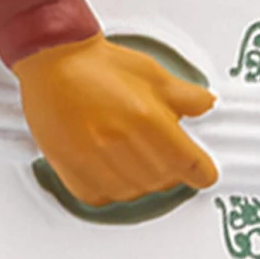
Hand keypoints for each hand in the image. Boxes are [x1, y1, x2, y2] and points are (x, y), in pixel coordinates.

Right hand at [13, 34, 216, 206]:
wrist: (53, 62)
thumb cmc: (98, 65)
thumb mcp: (153, 73)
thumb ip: (184, 95)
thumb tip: (206, 105)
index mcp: (146, 119)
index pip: (188, 163)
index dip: (202, 172)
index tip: (205, 174)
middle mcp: (120, 143)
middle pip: (162, 180)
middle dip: (173, 172)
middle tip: (169, 158)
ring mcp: (92, 158)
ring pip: (132, 192)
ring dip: (143, 182)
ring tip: (141, 161)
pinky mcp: (69, 168)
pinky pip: (99, 197)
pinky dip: (111, 190)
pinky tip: (114, 171)